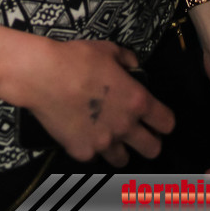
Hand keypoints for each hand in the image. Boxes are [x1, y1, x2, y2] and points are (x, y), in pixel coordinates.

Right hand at [9, 37, 173, 166]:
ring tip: (111, 136)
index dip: (165, 121)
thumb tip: (133, 67)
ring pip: (124, 160)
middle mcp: (125, 127)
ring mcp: (103, 143)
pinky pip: (95, 158)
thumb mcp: (108, 50)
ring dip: (121, 149)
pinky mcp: (82, 152)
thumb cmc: (77, 58)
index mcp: (136, 100)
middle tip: (139, 133)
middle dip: (150, 142)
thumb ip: (127, 60)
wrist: (43, 75)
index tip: (158, 119)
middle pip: (153, 149)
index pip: (167, 123)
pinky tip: (86, 135)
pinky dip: (93, 149)